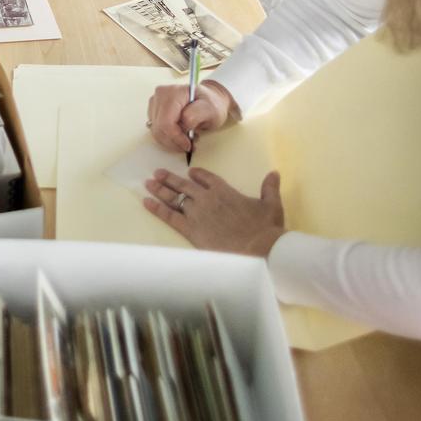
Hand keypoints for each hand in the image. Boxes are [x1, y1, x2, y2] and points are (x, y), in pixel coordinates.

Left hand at [144, 168, 285, 256]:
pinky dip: (156, 208)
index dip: (197, 175)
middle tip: (157, 173)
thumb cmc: (266, 227)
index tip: (190, 173)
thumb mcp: (271, 204)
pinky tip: (146, 202)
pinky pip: (169, 216)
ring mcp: (196, 213)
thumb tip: (274, 172)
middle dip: (170, 179)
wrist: (258, 248)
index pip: (206, 177)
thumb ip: (270, 187)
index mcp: (224, 190)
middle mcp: (207, 198)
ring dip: (160, 190)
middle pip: (184, 185)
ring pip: (174, 198)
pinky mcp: (190, 229)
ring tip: (148, 183)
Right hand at [147, 80, 234, 154]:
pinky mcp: (154, 111)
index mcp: (173, 92)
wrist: (209, 101)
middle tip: (189, 144)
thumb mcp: (211, 109)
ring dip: (171, 141)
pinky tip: (180, 134)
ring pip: (156, 132)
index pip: (166, 122)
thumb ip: (197, 114)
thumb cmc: (210, 104)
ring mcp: (155, 103)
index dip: (176, 138)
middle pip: (159, 128)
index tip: (188, 145)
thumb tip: (184, 123)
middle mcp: (161, 95)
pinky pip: (156, 131)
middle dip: (174, 141)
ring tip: (187, 138)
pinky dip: (168, 138)